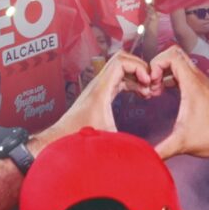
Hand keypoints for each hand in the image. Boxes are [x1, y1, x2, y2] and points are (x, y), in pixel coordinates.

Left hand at [37, 50, 156, 152]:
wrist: (57, 139)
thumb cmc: (77, 138)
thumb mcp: (106, 139)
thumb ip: (125, 142)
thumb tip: (144, 150)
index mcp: (100, 90)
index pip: (121, 61)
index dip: (138, 67)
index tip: (148, 82)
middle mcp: (98, 85)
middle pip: (122, 59)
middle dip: (140, 67)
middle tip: (151, 83)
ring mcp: (99, 88)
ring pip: (121, 68)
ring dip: (137, 75)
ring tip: (148, 90)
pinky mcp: (101, 94)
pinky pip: (120, 79)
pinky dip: (132, 82)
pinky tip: (141, 94)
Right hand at [148, 47, 208, 160]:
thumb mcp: (181, 144)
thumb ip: (159, 150)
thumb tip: (142, 156)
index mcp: (192, 85)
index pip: (172, 55)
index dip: (155, 64)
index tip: (150, 82)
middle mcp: (198, 79)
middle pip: (174, 54)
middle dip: (157, 65)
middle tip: (150, 83)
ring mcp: (201, 83)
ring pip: (179, 63)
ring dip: (163, 72)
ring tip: (155, 90)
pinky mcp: (202, 89)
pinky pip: (183, 73)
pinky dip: (170, 77)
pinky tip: (164, 93)